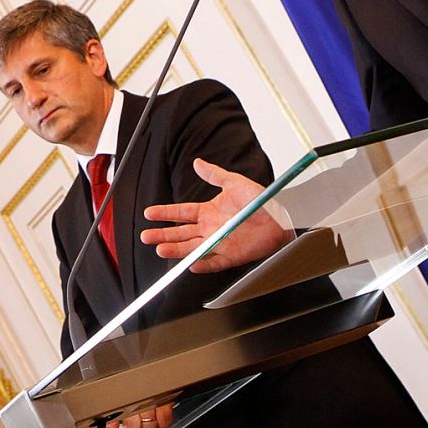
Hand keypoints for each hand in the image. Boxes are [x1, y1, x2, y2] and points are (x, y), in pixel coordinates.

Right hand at [140, 158, 292, 271]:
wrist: (281, 216)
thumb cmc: (260, 200)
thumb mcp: (235, 183)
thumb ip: (214, 174)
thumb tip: (197, 162)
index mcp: (209, 211)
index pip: (181, 212)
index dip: (165, 212)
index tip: (149, 213)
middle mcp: (211, 228)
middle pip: (181, 233)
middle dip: (163, 234)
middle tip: (146, 236)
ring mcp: (220, 242)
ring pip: (193, 248)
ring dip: (177, 249)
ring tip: (160, 249)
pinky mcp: (232, 255)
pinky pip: (215, 262)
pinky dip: (204, 265)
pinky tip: (192, 265)